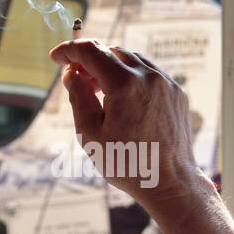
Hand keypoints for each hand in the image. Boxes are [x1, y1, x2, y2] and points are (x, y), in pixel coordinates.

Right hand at [50, 39, 207, 214]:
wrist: (171, 183)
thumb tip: (71, 74)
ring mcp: (167, 83)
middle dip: (90, 59)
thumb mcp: (90, 134)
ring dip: (111, 66)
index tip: (57, 57)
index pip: (91, 51)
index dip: (69, 50)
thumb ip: (78, 97)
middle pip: (112, 51)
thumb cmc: (128, 164)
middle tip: (75, 77)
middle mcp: (149, 77)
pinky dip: (131, 75)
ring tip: (97, 88)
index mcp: (125, 85)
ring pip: (132, 60)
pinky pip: (149, 73)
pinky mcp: (177, 93)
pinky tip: (121, 96)